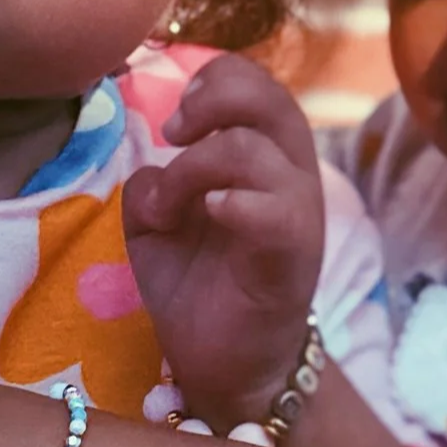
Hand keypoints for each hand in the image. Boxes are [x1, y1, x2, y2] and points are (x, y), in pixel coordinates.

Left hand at [123, 52, 324, 430]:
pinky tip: (210, 215)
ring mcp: (296, 215)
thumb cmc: (200, 286)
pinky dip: (236, 202)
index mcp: (265, 156)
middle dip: (211, 100)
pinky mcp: (292, 258)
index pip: (255, 82)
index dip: (211, 82)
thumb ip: (151, 182)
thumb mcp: (157, 224)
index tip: (172, 122)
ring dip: (192, 169)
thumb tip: (150, 167)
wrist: (229, 365)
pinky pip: (276, 211)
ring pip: (254, 150)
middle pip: (270, 98)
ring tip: (166, 211)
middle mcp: (290, 175)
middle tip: (172, 136)